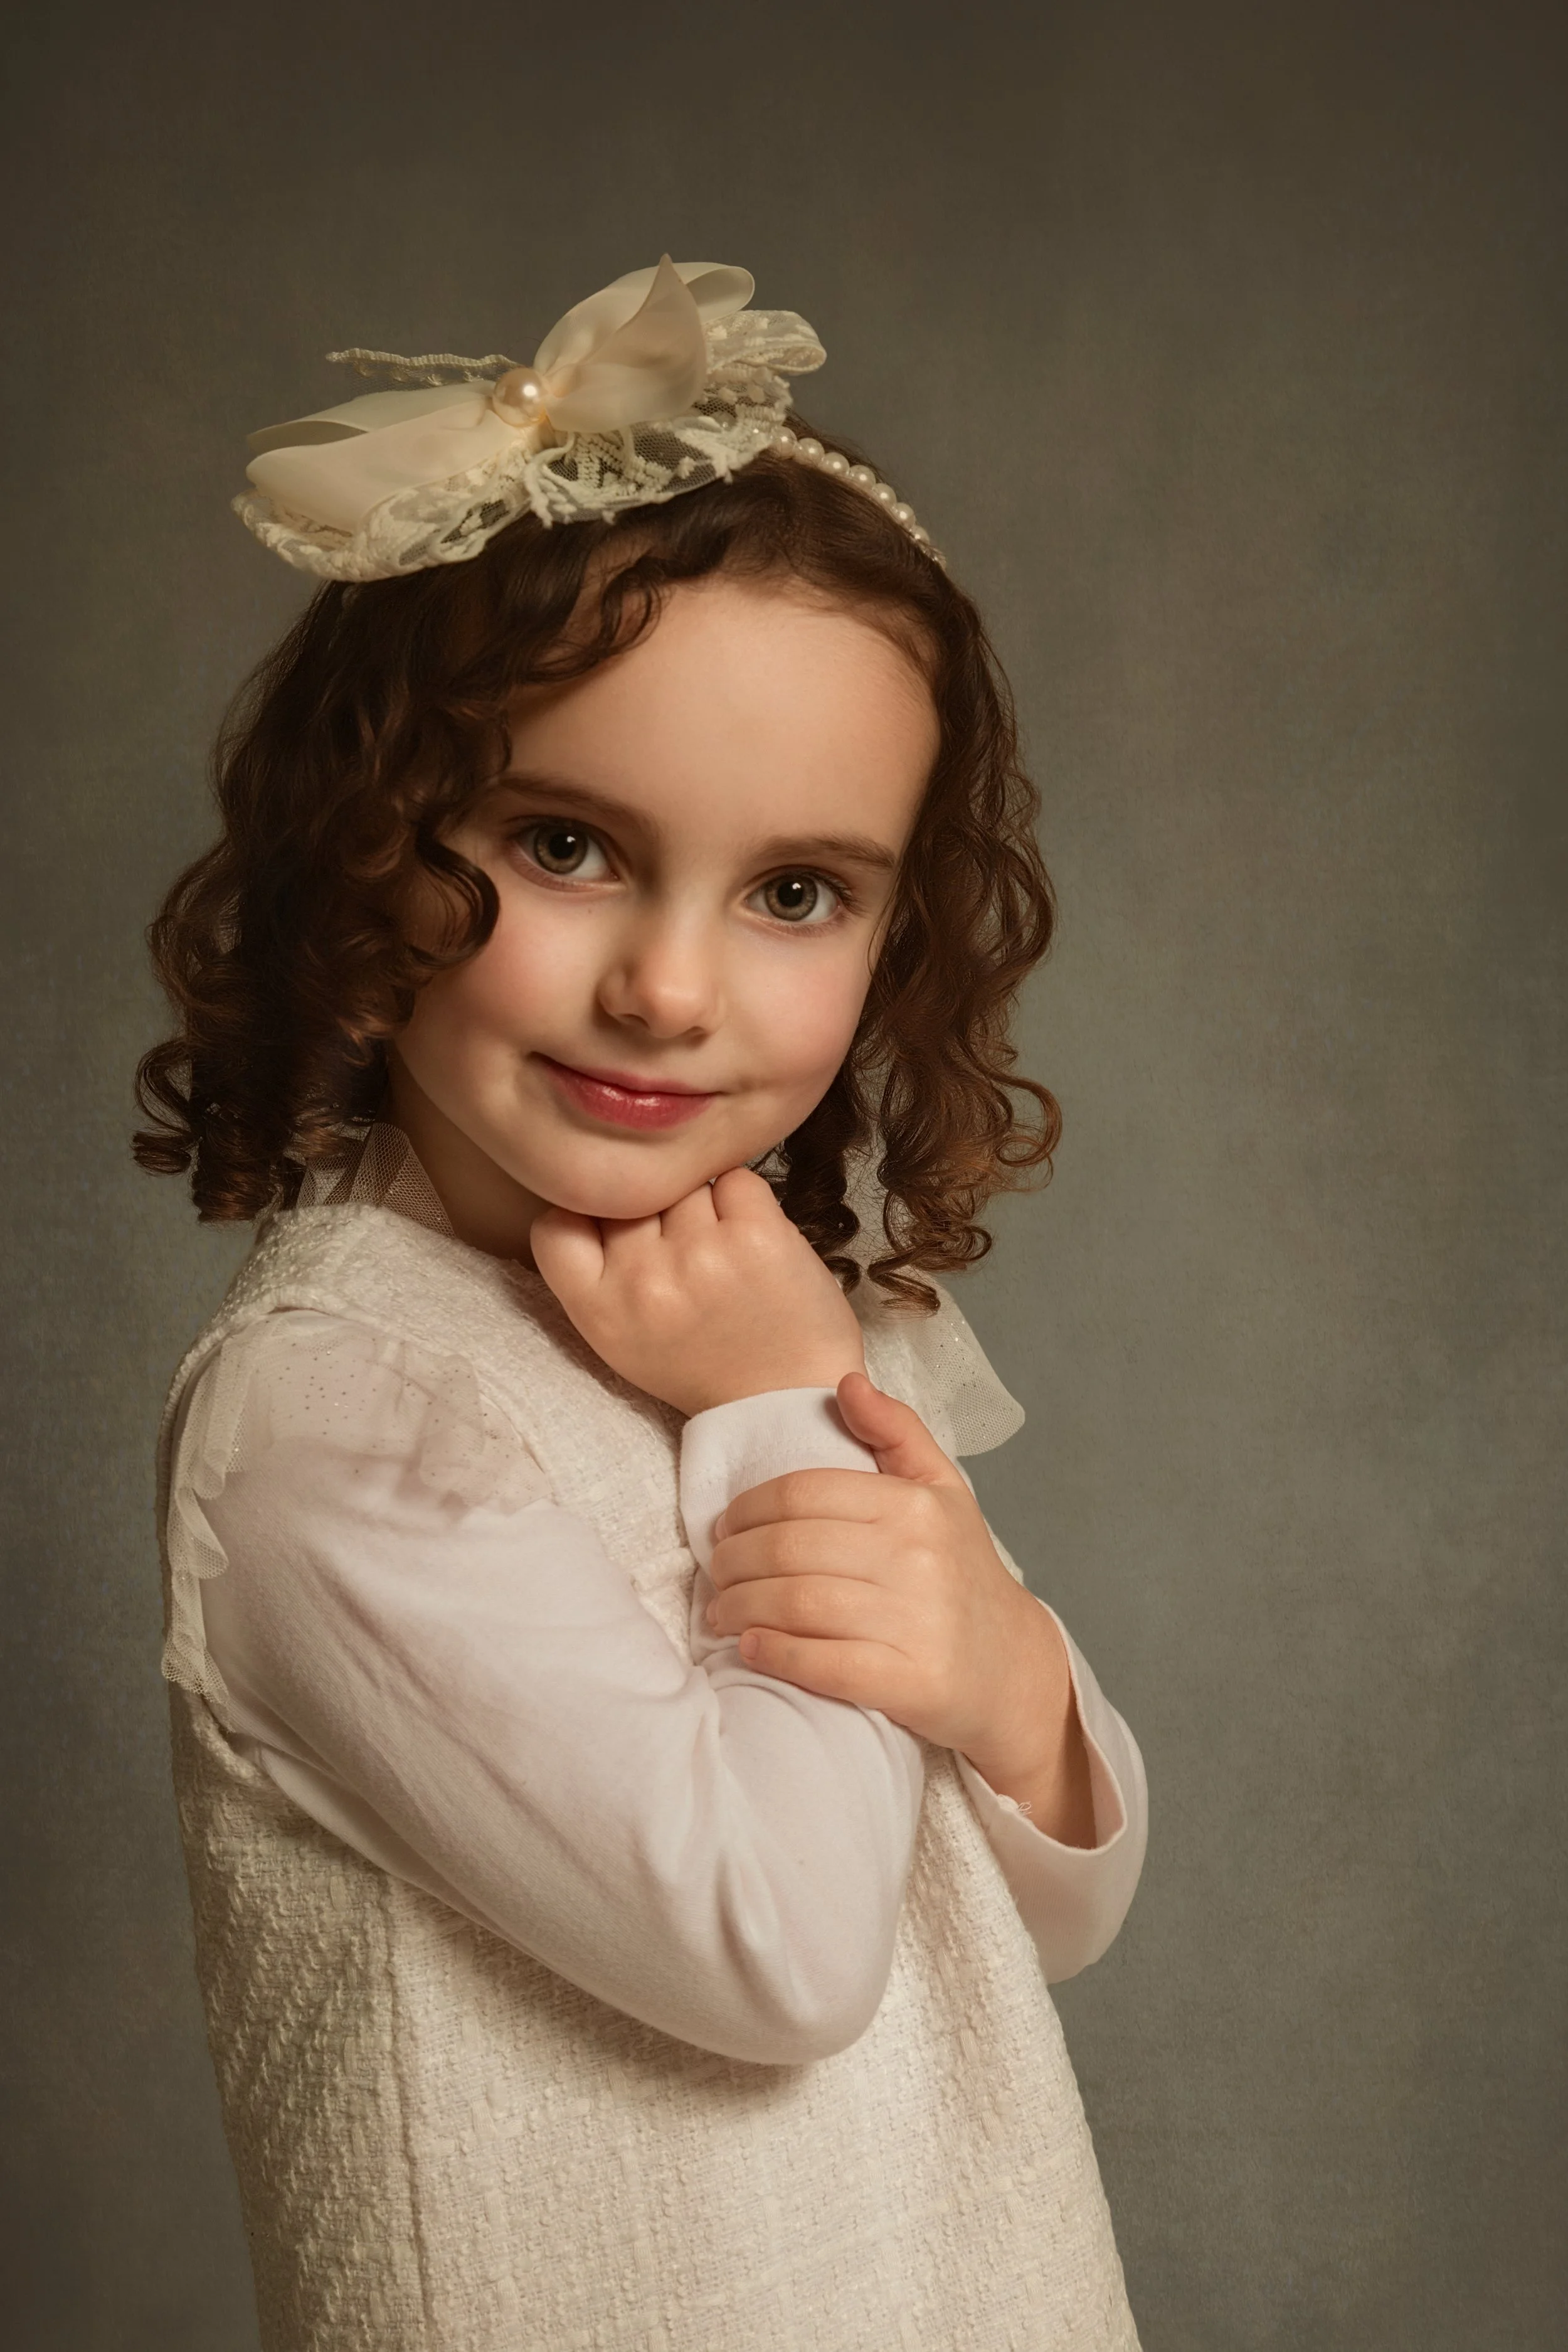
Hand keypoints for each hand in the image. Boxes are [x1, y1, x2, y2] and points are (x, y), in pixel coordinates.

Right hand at [530, 1167, 866, 1417]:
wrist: (789, 1394)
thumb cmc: (703, 1364)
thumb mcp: (622, 1339)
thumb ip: (596, 1274)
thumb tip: (597, 1192)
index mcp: (600, 1312)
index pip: (554, 1226)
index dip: (584, 1215)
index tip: (611, 1227)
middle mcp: (643, 1280)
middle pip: (629, 1194)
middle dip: (653, 1210)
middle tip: (684, 1251)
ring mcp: (701, 1254)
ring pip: (684, 1182)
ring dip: (702, 1205)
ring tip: (722, 1253)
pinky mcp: (757, 1234)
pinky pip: (735, 1180)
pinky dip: (744, 1201)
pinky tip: (752, 1241)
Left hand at [707, 1371, 1096, 1842]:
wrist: (1011, 1666)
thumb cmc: (961, 1571)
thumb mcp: (942, 1489)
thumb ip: (896, 1430)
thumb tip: (847, 1381)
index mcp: (915, 1506)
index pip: (802, 1493)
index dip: (748, 1509)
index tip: (724, 1527)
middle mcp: (916, 1558)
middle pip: (789, 1548)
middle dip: (733, 1561)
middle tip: (715, 1572)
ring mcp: (914, 1622)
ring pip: (796, 1602)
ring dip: (739, 1607)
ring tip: (719, 1612)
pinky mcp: (909, 1681)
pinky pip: (822, 1663)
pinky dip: (775, 1653)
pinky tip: (750, 1647)